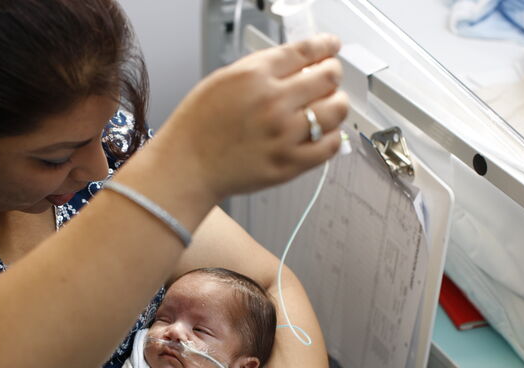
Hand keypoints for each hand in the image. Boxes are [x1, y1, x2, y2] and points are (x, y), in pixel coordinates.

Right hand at [154, 34, 348, 199]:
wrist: (187, 166)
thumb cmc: (199, 126)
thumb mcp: (224, 79)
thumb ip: (263, 69)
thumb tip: (298, 63)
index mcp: (255, 76)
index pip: (306, 51)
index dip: (325, 46)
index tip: (331, 47)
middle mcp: (273, 103)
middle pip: (328, 77)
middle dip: (332, 74)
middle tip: (329, 78)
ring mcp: (284, 135)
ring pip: (336, 110)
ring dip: (337, 104)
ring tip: (328, 106)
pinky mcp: (289, 163)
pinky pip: (330, 145)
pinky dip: (332, 136)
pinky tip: (322, 133)